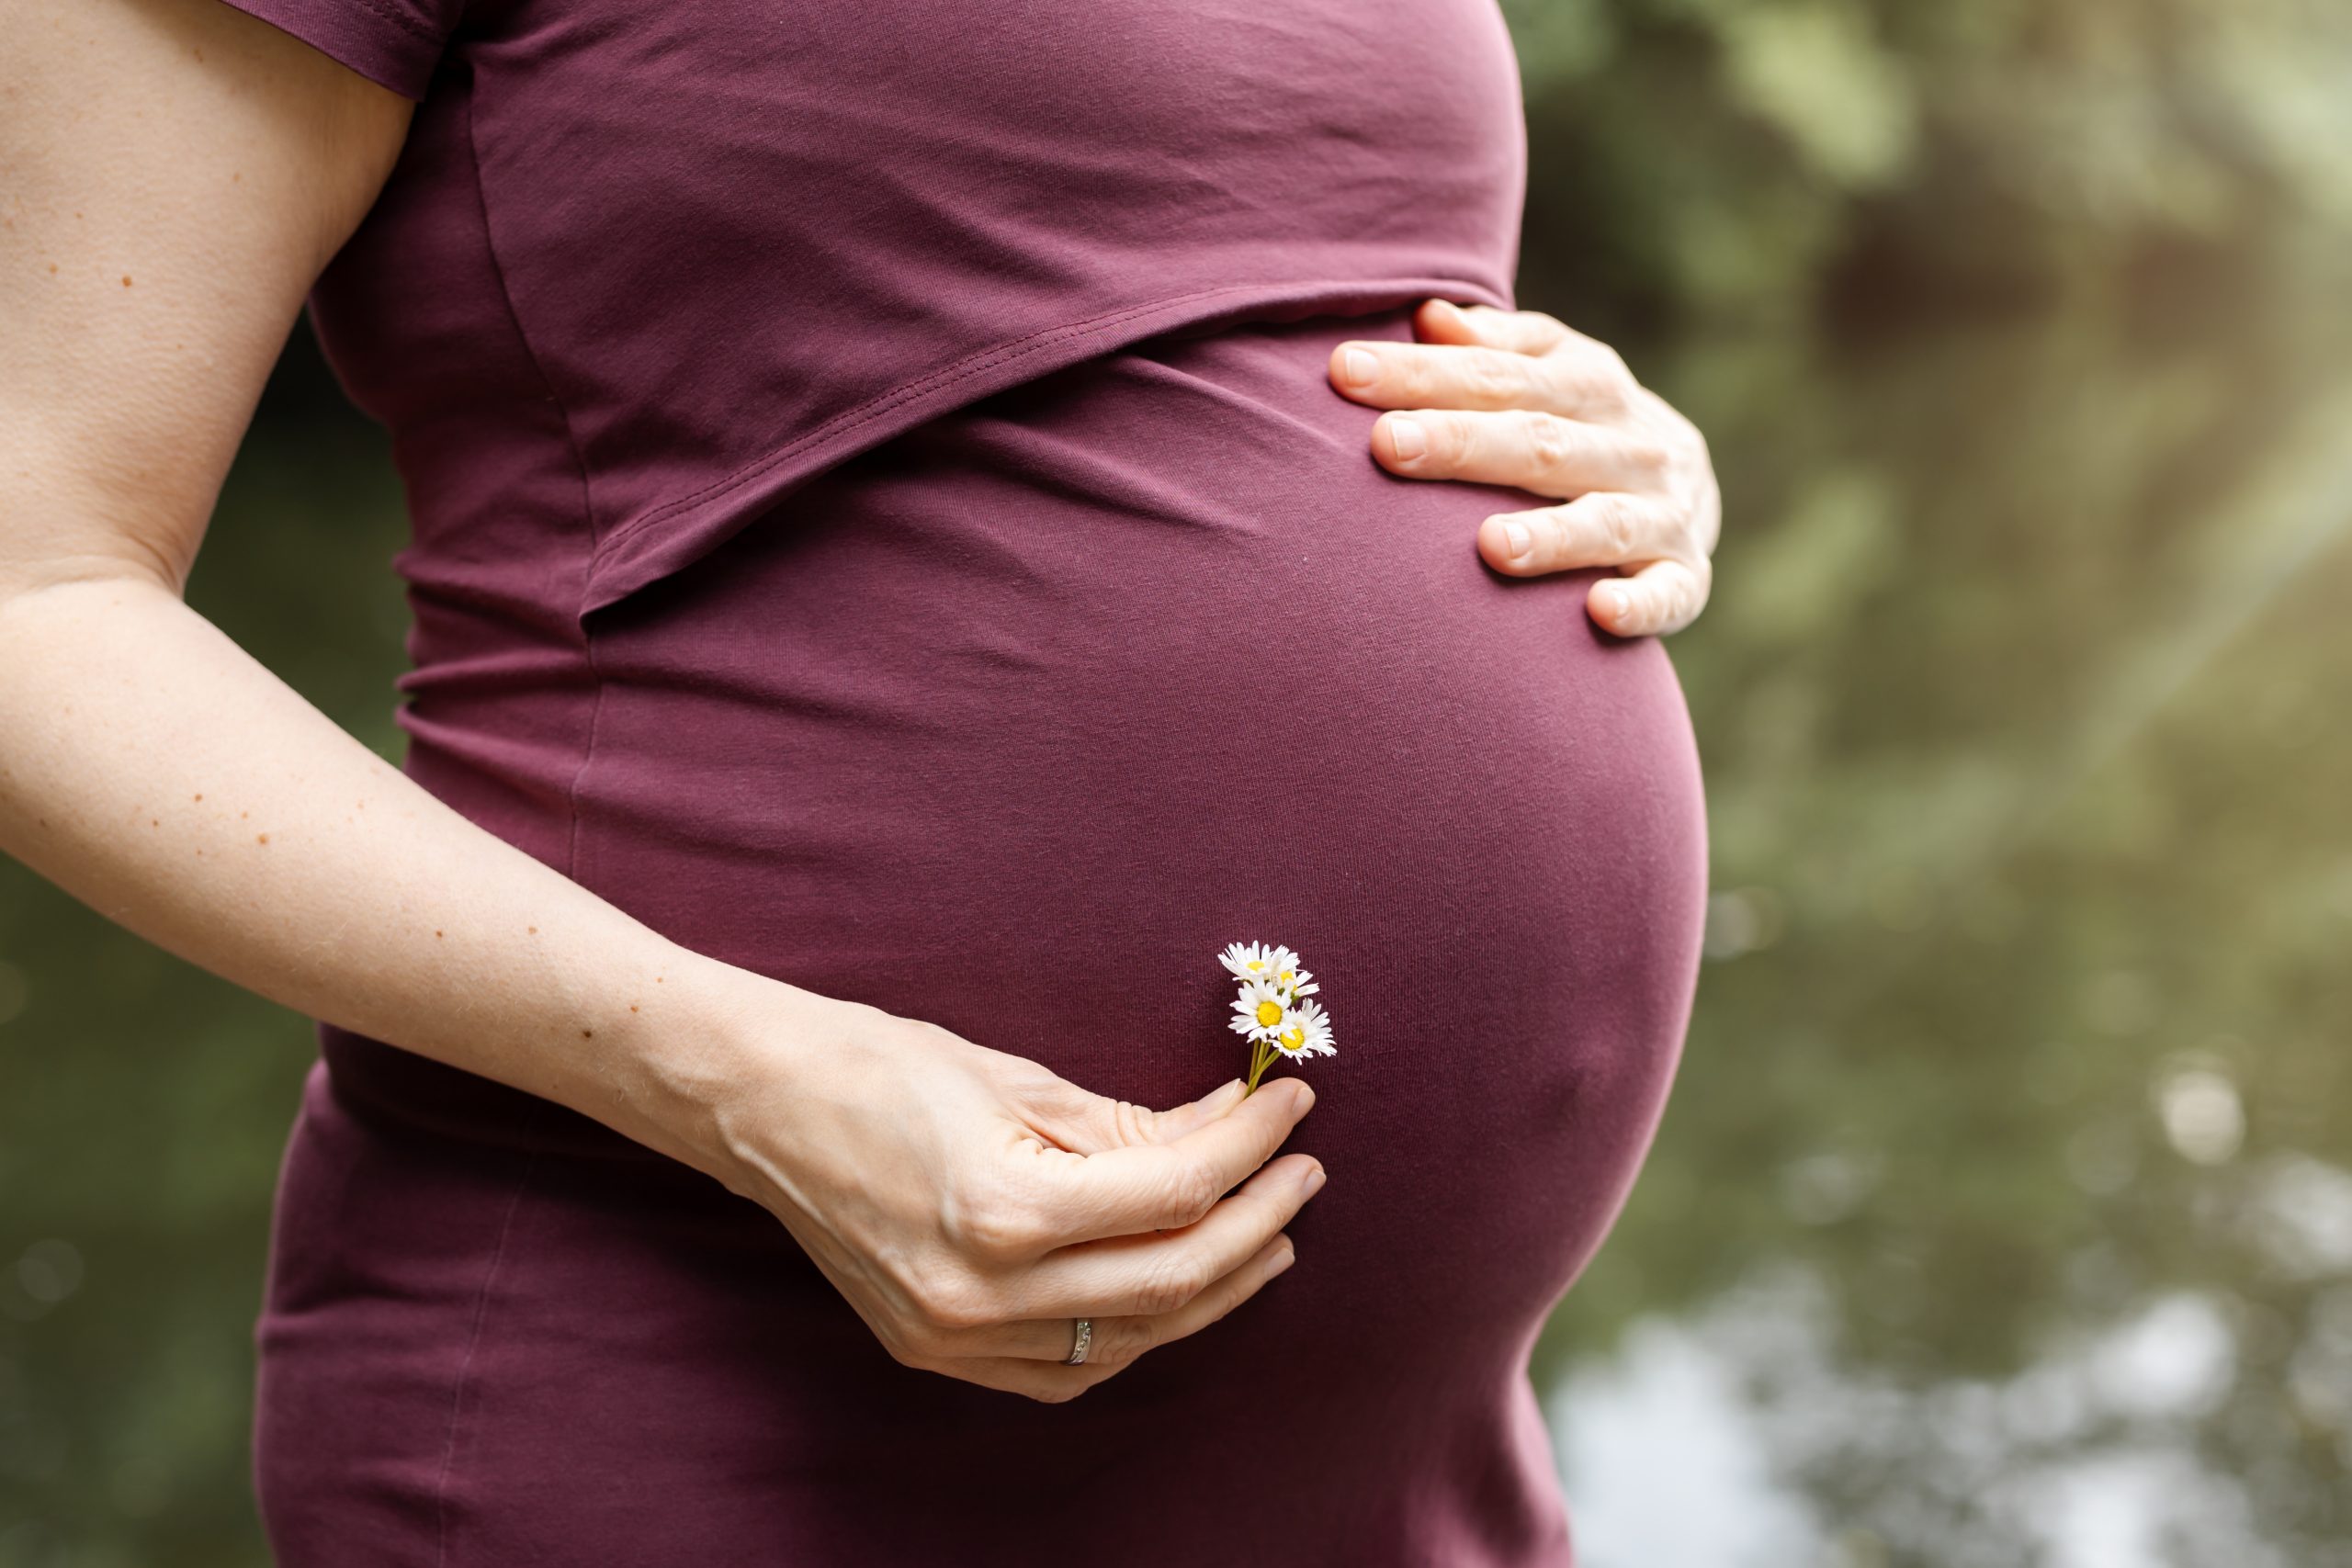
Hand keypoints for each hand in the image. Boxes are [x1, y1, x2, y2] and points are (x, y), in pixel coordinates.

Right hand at [696, 983, 1322, 1401]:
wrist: (760, 1105)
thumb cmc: (881, 1065)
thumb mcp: (1019, 1079)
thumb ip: (1130, 1125)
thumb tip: (1227, 1130)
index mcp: (1002, 1210)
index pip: (1171, 1193)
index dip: (1249, 1147)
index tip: (1291, 1106)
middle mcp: (982, 1293)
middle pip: (1169, 1279)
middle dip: (1255, 1222)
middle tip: (1301, 1172)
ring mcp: (955, 1337)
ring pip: (1129, 1340)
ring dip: (1212, 1289)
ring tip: (1269, 1237)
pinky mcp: (938, 1352)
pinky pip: (1068, 1371)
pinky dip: (1136, 1334)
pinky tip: (1177, 1291)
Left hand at [1328, 300, 1721, 637]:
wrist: (1694, 496)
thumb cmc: (1587, 428)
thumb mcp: (1553, 375)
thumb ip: (1494, 349)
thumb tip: (1426, 315)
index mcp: (1592, 384)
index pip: (1499, 374)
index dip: (1424, 372)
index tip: (1345, 371)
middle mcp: (1632, 443)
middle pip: (1541, 440)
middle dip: (1462, 442)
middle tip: (1388, 444)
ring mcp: (1662, 514)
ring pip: (1605, 521)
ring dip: (1551, 535)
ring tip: (1491, 545)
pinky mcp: (1684, 579)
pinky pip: (1666, 594)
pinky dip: (1639, 604)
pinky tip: (1598, 611)